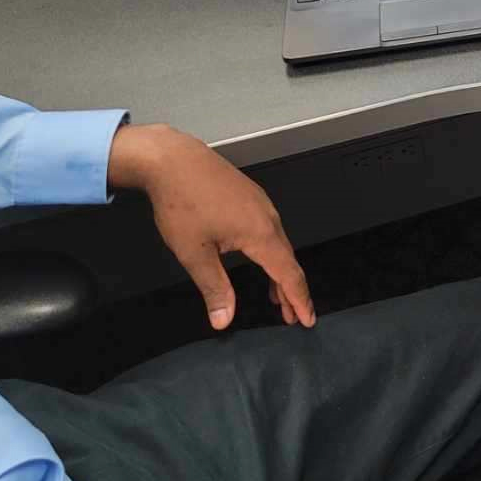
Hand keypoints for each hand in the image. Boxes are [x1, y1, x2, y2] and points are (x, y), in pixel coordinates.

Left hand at [109, 124, 314, 330]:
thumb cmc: (182, 203)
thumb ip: (215, 288)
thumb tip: (224, 320)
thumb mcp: (194, 254)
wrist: (174, 160)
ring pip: (280, 245)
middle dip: (291, 291)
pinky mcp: (251, 197)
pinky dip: (272, 253)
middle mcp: (269, 218)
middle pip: (288, 261)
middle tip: (291, 316)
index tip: (307, 320)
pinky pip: (271, 231)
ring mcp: (262, 205)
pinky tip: (259, 260)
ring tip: (275, 296)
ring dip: (281, 273)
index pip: (288, 274)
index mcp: (261, 234)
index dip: (299, 300)